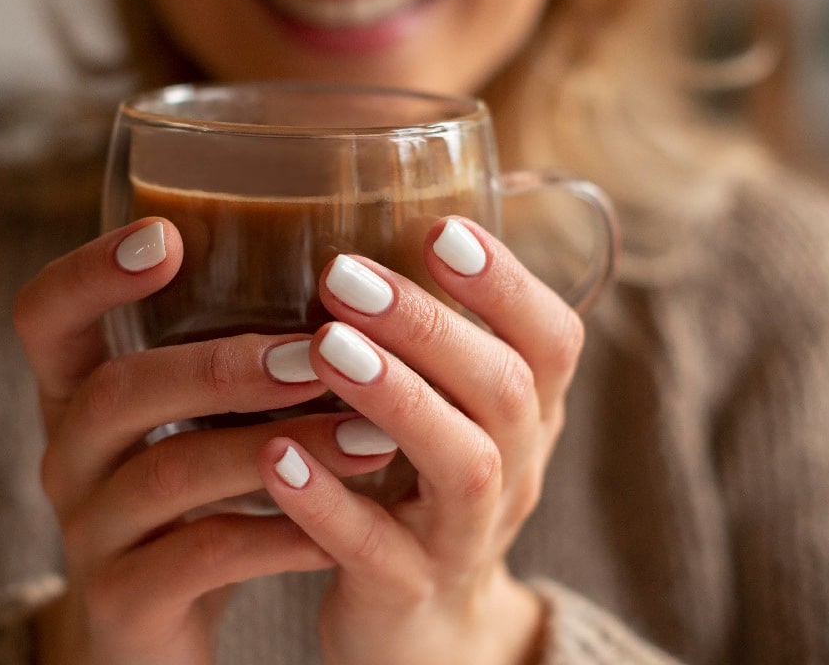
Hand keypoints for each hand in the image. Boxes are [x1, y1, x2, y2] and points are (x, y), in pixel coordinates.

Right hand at [13, 218, 395, 663]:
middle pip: (115, 392)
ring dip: (274, 449)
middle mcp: (69, 456)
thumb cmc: (196, 500)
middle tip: (316, 356)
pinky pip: (202, 558)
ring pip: (168, 474)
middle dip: (220, 366)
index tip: (167, 235)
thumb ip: (231, 358)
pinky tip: (341, 527)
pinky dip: (279, 537)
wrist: (157, 636)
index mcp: (77, 394)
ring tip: (368, 439)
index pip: (44, 316)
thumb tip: (349, 274)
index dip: (90, 272)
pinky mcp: (124, 601)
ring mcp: (89, 532)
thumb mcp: (194, 423)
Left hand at [257, 218, 583, 664]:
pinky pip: (378, 551)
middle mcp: (513, 469)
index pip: (551, 339)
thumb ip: (433, 335)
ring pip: (461, 465)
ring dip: (395, 397)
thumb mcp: (449, 411)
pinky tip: (276, 456)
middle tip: (344, 273)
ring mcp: (465, 536)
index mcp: (525, 414)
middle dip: (430, 325)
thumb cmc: (421, 488)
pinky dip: (329, 502)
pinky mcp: (407, 592)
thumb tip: (383, 206)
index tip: (441, 226)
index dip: (507, 283)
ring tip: (323, 346)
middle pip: (504, 390)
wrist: (425, 629)